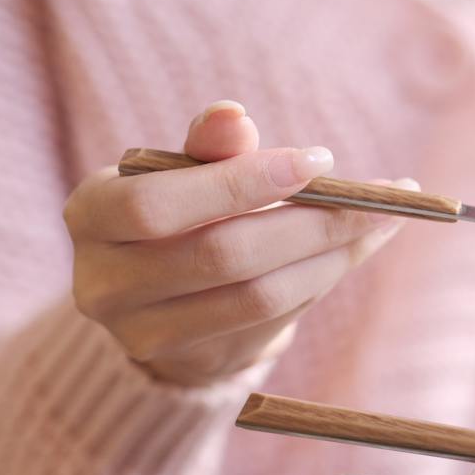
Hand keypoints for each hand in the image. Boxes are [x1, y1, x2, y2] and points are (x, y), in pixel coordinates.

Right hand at [64, 101, 406, 385]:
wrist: (157, 298)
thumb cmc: (176, 211)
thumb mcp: (179, 173)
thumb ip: (207, 148)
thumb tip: (233, 114)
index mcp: (90, 216)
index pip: (157, 205)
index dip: (240, 183)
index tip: (319, 159)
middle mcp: (104, 282)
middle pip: (222, 255)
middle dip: (310, 221)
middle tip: (377, 195)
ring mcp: (145, 332)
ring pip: (258, 294)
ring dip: (333, 254)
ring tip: (384, 218)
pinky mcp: (195, 360)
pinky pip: (275, 318)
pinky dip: (326, 277)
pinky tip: (361, 246)